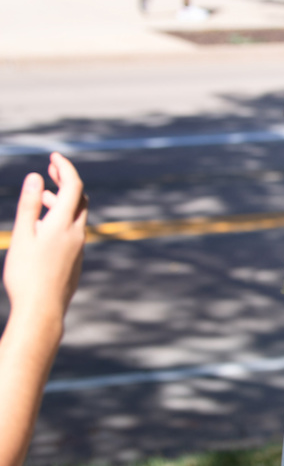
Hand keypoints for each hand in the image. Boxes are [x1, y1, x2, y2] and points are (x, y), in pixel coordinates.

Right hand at [3, 153, 86, 321]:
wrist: (42, 309)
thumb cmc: (27, 274)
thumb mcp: (23, 235)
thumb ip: (29, 205)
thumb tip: (36, 177)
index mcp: (64, 224)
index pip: (73, 186)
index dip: (65, 167)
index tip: (54, 156)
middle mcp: (77, 233)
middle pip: (79, 198)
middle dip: (66, 180)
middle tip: (51, 169)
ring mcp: (79, 247)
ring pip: (76, 216)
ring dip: (61, 201)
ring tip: (42, 195)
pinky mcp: (76, 259)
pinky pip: (73, 231)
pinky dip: (62, 218)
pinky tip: (46, 225)